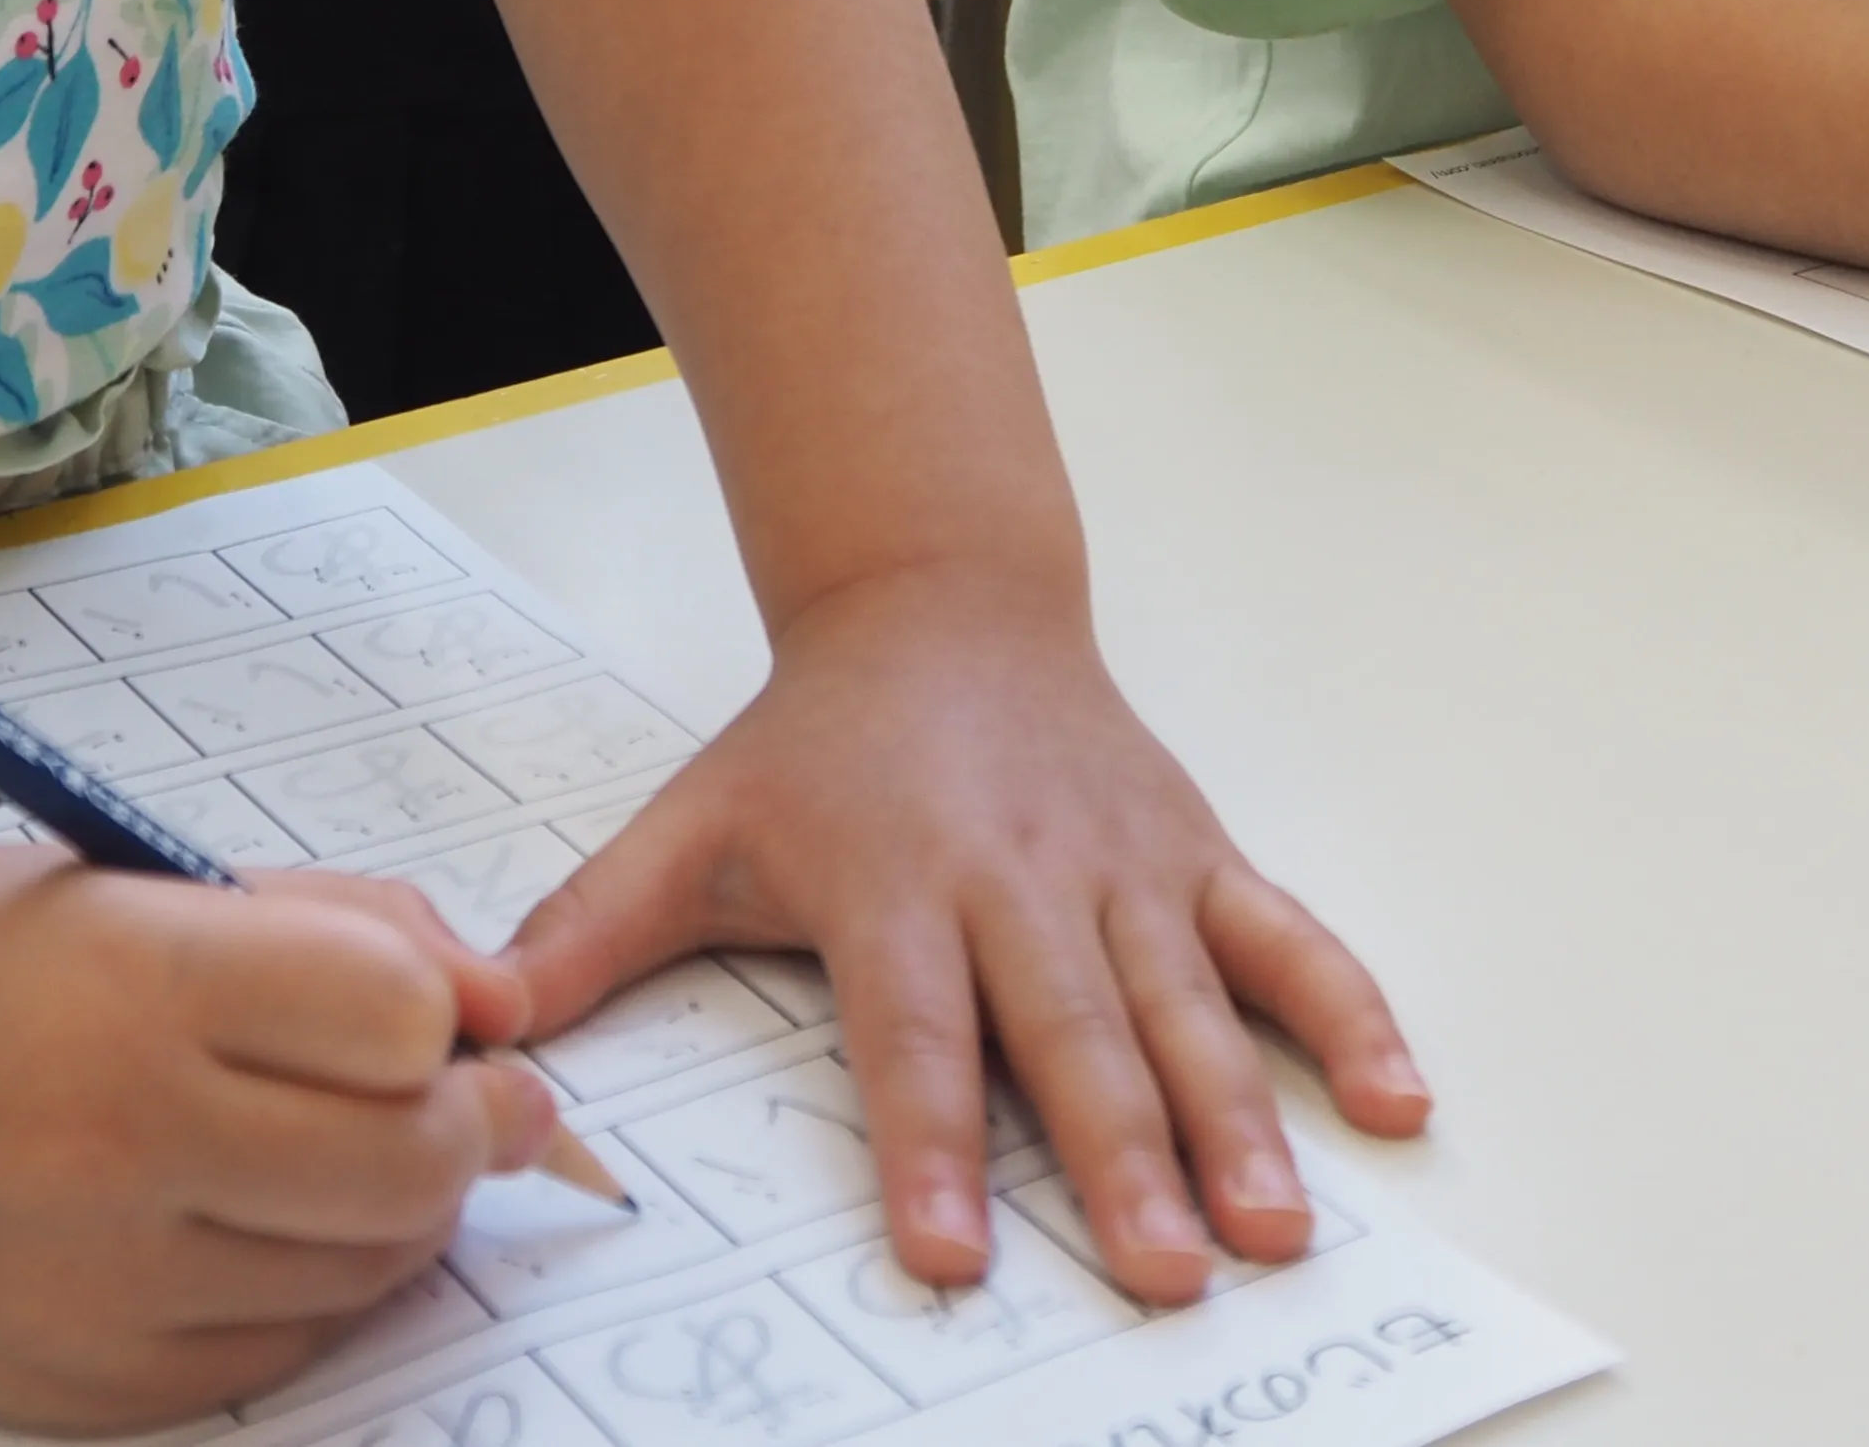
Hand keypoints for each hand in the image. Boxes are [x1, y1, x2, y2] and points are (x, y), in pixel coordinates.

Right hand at [0, 843, 562, 1434]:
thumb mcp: (157, 877)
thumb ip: (355, 927)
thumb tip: (506, 1012)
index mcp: (130, 981)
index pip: (398, 1020)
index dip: (435, 1011)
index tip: (417, 1009)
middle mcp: (108, 1144)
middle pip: (410, 1165)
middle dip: (463, 1124)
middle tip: (446, 1093)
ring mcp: (91, 1287)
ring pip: (366, 1273)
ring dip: (390, 1211)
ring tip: (324, 1144)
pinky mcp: (83, 1388)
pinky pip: (281, 1350)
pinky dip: (301, 1288)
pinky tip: (242, 1220)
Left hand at [500, 561, 1428, 1305]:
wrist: (939, 598)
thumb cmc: (815, 744)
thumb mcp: (689, 826)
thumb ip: (586, 932)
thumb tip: (468, 1025)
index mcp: (895, 880)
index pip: (911, 1032)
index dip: (924, 1144)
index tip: (949, 1251)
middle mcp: (1019, 876)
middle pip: (1069, 1035)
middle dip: (1120, 1156)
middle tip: (1165, 1269)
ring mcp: (1123, 867)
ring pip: (1187, 1004)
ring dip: (1240, 1119)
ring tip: (1276, 1228)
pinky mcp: (1197, 854)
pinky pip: (1286, 939)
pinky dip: (1350, 1014)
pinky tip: (1401, 1102)